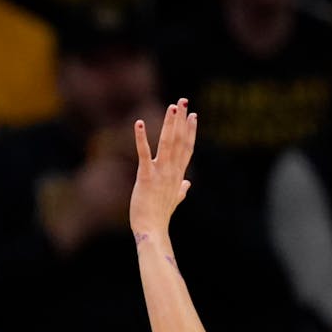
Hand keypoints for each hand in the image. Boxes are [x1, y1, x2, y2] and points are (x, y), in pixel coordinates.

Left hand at [129, 98, 196, 235]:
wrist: (152, 230)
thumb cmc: (160, 216)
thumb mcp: (174, 201)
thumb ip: (181, 190)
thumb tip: (187, 185)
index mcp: (178, 175)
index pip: (187, 148)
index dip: (190, 131)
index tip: (193, 115)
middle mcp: (172, 171)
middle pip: (179, 141)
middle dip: (181, 120)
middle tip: (183, 101)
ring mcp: (160, 173)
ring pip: (167, 143)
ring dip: (169, 124)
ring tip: (172, 106)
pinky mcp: (146, 177)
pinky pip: (144, 154)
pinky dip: (141, 138)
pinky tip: (138, 123)